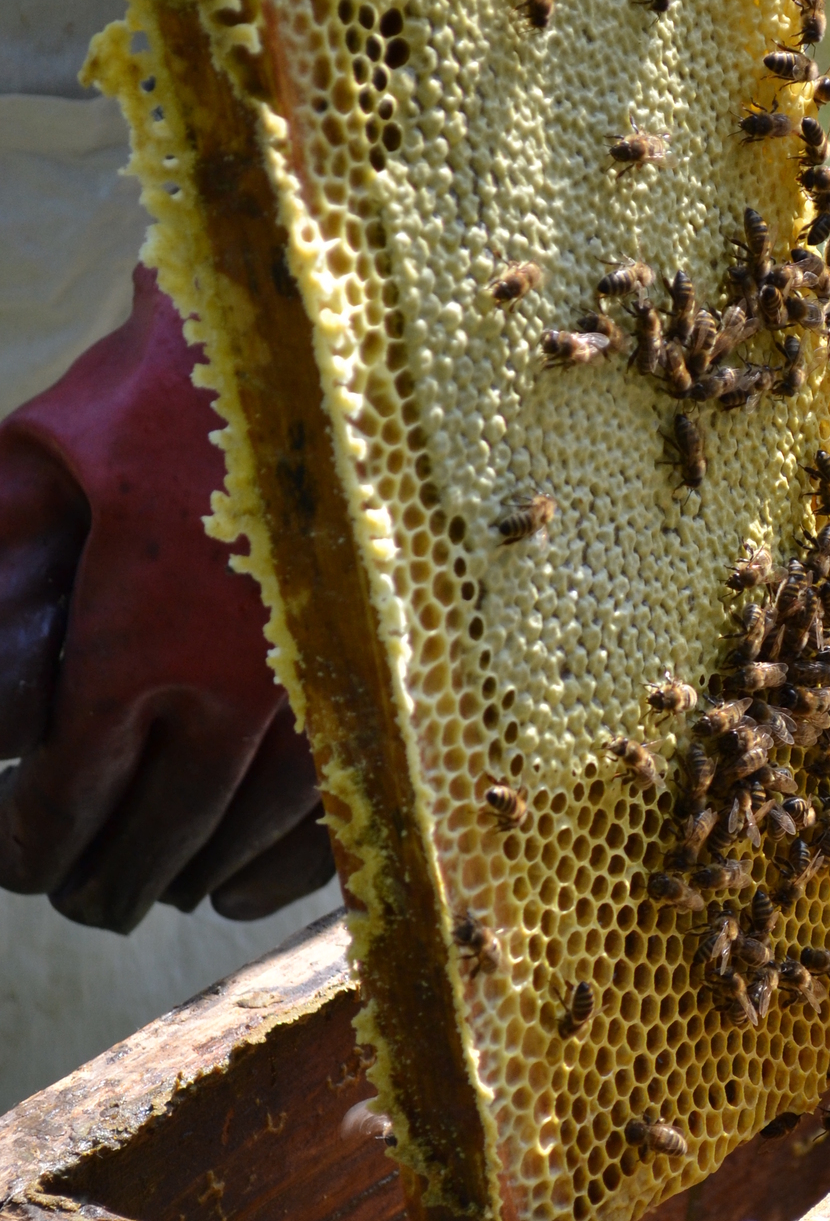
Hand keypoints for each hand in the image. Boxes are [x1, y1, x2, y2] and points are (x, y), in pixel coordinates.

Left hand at [0, 266, 333, 930]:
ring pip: (244, 842)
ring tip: (138, 882)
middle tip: (65, 887)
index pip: (70, 798)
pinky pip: (333, 822)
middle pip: (156, 839)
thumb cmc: (167, 383)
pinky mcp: (399, 694)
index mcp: (145, 640)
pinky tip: (229, 887)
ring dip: (181, 877)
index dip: (26, 846)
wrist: (326, 332)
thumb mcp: (42, 457)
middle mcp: (245, 690)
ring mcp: (335, 699)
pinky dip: (276, 875)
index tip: (9, 853)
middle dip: (97, 878)